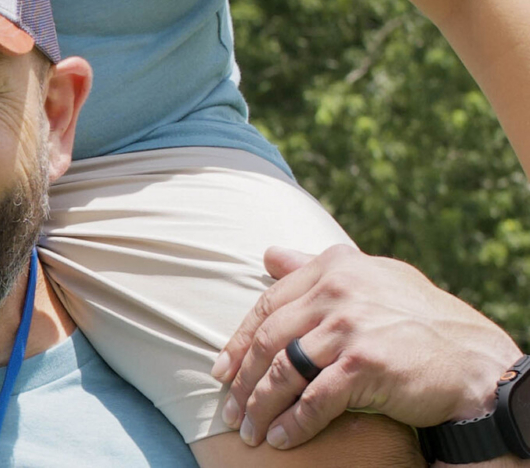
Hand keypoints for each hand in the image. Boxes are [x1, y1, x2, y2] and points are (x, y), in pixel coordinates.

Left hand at [210, 244, 521, 450]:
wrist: (472, 358)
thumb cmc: (419, 318)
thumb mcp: (369, 276)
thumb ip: (316, 266)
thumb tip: (268, 254)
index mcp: (333, 266)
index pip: (268, 303)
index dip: (240, 339)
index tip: (223, 368)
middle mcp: (336, 290)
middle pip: (269, 337)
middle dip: (243, 378)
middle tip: (230, 409)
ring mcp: (348, 326)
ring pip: (284, 370)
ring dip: (260, 405)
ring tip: (249, 430)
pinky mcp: (364, 363)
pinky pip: (315, 399)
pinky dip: (293, 423)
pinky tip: (281, 439)